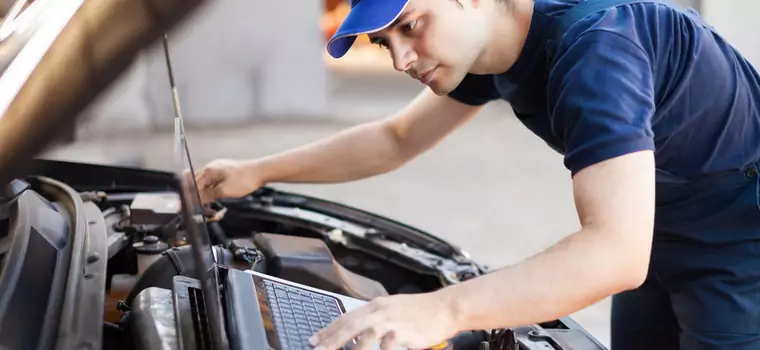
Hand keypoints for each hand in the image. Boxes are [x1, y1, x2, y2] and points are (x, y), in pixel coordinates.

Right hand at [193, 159, 262, 202]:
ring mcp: (219, 168)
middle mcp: (212, 167)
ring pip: (206, 182)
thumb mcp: (224, 191)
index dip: (193, 197)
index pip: (194, 185)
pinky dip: (214, 189)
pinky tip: (217, 195)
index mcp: (209, 170)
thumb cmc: (245, 179)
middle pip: (198, 182)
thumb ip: (208, 195)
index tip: (193, 206)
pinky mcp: (226, 171)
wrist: (261, 172)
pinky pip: (214, 180)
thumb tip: (198, 199)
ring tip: (209, 203)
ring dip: (206, 192)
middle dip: (198, 194)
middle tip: (201, 206)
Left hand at [310, 292, 459, 349]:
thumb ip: (376, 318)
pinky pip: (385, 346)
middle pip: (349, 326)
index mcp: (376, 305)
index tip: (315, 339)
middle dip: (330, 339)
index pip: (346, 317)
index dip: (328, 329)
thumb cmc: (422, 311)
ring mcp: (391, 322)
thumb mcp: (394, 309)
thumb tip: (358, 329)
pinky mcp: (403, 333)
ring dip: (349, 347)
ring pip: (363, 335)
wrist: (446, 307)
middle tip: (316, 348)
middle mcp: (380, 311)